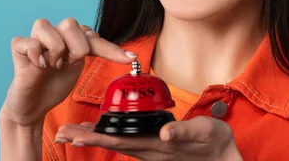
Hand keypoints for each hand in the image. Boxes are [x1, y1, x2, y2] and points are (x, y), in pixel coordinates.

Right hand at [0, 17, 136, 126]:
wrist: (33, 107)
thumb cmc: (54, 85)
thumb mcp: (77, 69)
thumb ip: (89, 51)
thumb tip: (118, 48)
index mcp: (70, 38)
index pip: (93, 36)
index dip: (111, 49)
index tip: (130, 59)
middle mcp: (54, 35)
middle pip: (70, 23)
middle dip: (76, 47)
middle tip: (70, 64)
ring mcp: (35, 41)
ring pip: (46, 26)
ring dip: (54, 50)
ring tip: (52, 65)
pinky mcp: (19, 50)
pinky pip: (26, 41)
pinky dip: (35, 53)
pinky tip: (38, 67)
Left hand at [54, 116, 242, 160]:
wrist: (226, 158)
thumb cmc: (216, 144)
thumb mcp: (205, 133)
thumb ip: (184, 133)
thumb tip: (164, 133)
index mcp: (158, 146)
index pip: (121, 141)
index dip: (97, 137)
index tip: (76, 134)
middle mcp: (150, 151)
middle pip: (112, 143)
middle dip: (86, 137)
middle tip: (63, 132)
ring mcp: (151, 151)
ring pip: (117, 143)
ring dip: (95, 137)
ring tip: (73, 131)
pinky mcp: (155, 148)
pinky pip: (127, 142)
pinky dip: (110, 135)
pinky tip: (101, 130)